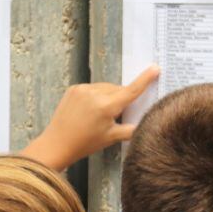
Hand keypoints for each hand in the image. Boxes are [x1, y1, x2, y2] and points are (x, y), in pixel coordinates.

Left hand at [22, 65, 159, 170]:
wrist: (57, 143)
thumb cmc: (85, 143)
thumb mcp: (112, 138)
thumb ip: (131, 129)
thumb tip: (145, 122)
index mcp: (106, 106)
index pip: (131, 90)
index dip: (145, 80)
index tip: (155, 68)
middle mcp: (95, 94)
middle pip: (118, 89)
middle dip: (121, 99)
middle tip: (115, 116)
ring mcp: (83, 89)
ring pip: (106, 87)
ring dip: (109, 96)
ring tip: (100, 115)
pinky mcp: (74, 88)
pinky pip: (93, 88)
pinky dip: (96, 95)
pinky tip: (90, 109)